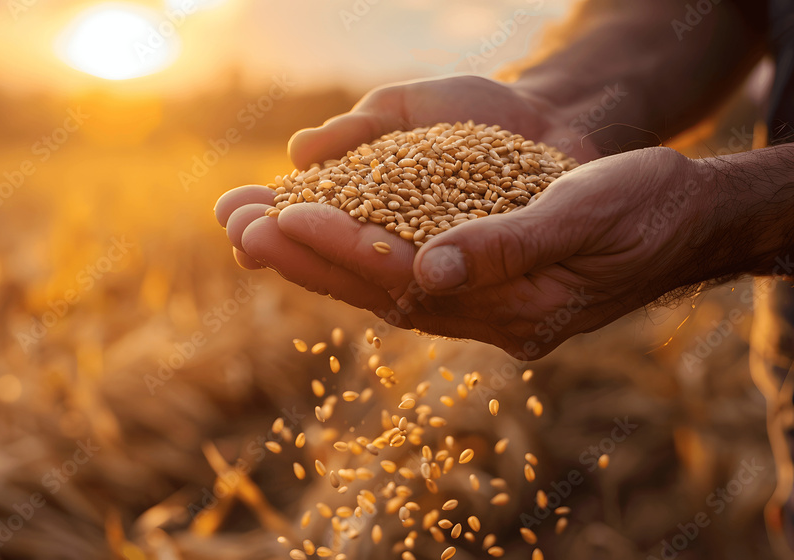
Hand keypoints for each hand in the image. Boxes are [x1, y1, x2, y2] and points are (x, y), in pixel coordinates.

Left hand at [218, 77, 706, 355]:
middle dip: (305, 256)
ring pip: (378, 280)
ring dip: (315, 253)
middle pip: (375, 289)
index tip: (285, 218)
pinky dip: (351, 247)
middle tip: (239, 226)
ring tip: (253, 226)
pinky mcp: (475, 277)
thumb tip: (429, 269)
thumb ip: (509, 246)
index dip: (343, 248)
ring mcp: (478, 301)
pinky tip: (312, 230)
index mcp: (511, 308)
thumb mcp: (586, 213)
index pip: (406, 281)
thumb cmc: (645, 208)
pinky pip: (400, 266)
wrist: (683, 219)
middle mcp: (483, 315)